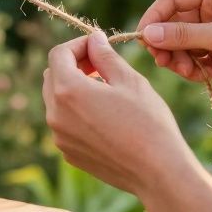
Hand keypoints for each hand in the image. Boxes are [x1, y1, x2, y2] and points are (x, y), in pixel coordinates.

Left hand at [43, 32, 198, 197]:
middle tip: (100, 65)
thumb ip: (105, 56)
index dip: (78, 45)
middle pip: (52, 76)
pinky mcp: (69, 153)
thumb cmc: (149, 122)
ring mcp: (60, 137)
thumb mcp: (129, 80)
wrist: (158, 172)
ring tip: (105, 90)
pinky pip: (65, 123)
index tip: (98, 46)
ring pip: (56, 101)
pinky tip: (105, 116)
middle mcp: (56, 115)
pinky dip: (77, 112)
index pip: (58, 54)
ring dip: (74, 88)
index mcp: (68, 91)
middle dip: (73, 65)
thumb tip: (94, 39)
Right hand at [135, 0, 211, 98]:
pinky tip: (199, 76)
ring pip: (183, 44)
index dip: (154, 17)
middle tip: (163, 62)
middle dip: (167, 43)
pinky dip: (192, 68)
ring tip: (186, 72)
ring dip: (179, 59)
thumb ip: (182, 35)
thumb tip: (146, 34)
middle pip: (174, 23)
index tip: (142, 39)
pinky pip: (196, 59)